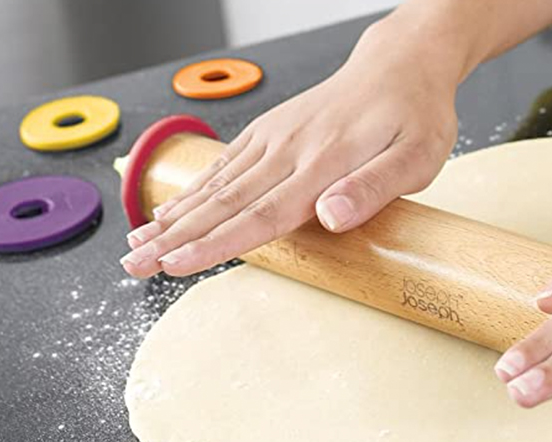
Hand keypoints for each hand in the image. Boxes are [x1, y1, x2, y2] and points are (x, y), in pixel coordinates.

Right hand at [120, 22, 459, 277]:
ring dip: (173, 218)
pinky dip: (193, 190)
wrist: (401, 64)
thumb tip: (330, 218)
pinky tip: (167, 211)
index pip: (263, 213)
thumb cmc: (416, 116)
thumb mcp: (417, 158)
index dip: (218, 243)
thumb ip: (373, 189)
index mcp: (325, 163)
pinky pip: (225, 164)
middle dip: (176, 238)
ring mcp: (276, 138)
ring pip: (217, 185)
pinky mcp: (271, 131)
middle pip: (226, 203)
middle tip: (133, 266)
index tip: (179, 265)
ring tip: (135, 246)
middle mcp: (291, 149)